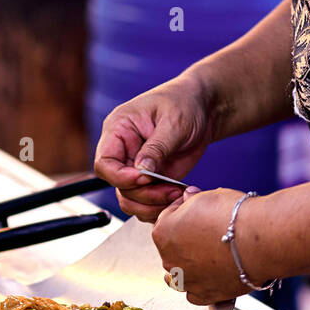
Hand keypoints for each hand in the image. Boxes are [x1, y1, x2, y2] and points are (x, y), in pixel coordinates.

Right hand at [94, 73, 214, 221]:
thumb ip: (157, 147)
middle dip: (144, 194)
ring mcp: (135, 168)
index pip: (104, 164)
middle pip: (118, 186)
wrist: (204, 108)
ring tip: (177, 195)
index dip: (121, 177)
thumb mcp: (174, 121)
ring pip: (130, 199)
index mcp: (118, 129)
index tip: (146, 178)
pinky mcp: (150, 180)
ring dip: (152, 204)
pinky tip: (177, 198)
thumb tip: (142, 171)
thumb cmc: (185, 102)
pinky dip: (158, 207)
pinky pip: (145, 202)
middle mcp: (122, 151)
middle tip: (171, 191)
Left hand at [152, 187, 256, 305]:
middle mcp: (169, 260)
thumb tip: (187, 197)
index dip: (182, 211)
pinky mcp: (204, 295)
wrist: (260, 239)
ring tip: (203, 258)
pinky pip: (194, 294)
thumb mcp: (208, 196)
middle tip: (206, 232)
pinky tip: (209, 276)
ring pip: (179, 274)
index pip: (166, 219)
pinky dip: (200, 286)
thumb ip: (191, 200)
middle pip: (172, 248)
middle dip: (185, 239)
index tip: (195, 209)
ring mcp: (186, 280)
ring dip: (187, 266)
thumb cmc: (234, 215)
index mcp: (163, 233)